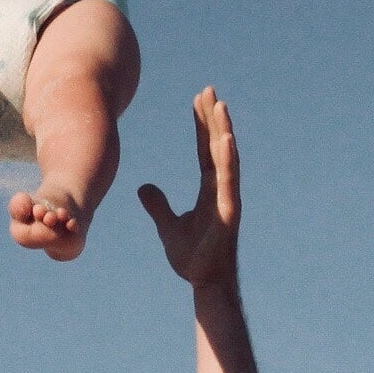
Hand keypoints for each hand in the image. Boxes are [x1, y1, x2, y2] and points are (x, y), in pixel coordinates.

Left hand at [137, 88, 239, 288]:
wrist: (204, 283)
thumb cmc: (192, 258)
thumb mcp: (167, 226)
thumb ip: (158, 205)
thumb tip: (144, 187)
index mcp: (210, 190)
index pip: (205, 150)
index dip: (202, 125)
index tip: (199, 101)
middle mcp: (222, 189)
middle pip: (217, 146)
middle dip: (213, 118)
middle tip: (209, 90)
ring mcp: (228, 198)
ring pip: (226, 157)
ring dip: (223, 130)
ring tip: (220, 104)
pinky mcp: (229, 211)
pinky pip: (229, 180)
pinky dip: (228, 158)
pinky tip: (226, 138)